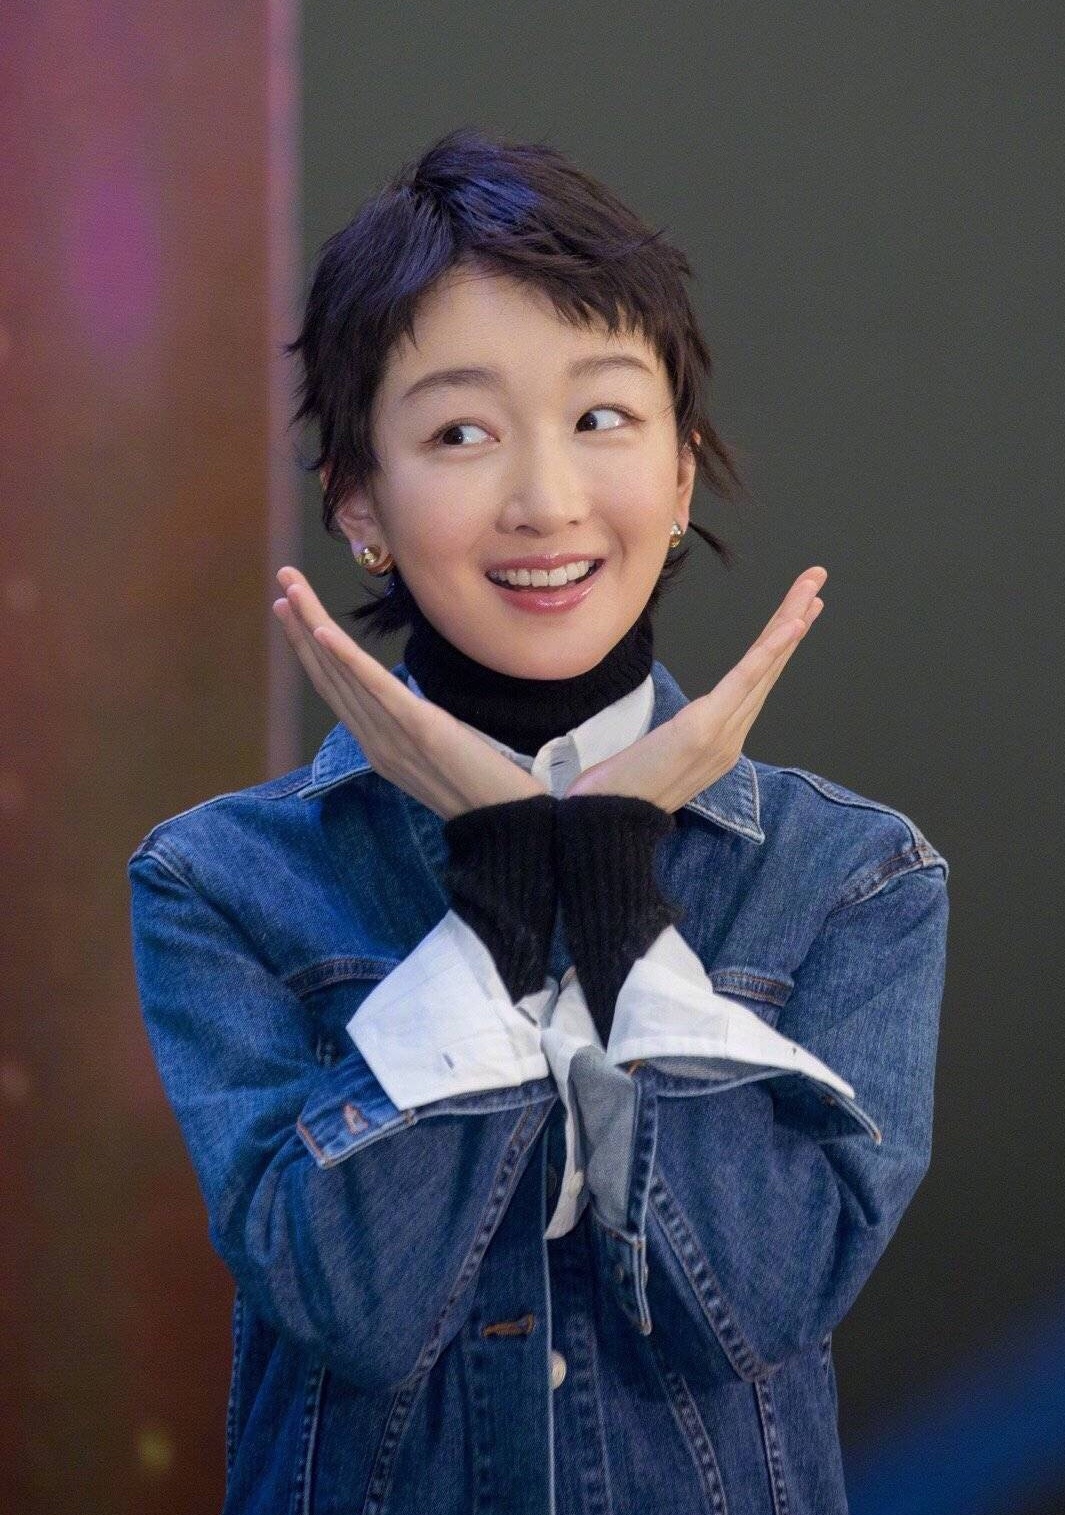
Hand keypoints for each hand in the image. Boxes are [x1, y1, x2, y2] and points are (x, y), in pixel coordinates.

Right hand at [272, 567, 546, 818]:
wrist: (506, 822)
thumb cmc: (482, 788)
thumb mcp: (436, 753)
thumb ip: (415, 728)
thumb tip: (412, 705)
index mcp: (377, 746)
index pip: (334, 689)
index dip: (309, 649)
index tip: (292, 612)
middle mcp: (373, 740)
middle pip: (327, 675)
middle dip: (300, 626)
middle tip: (282, 583)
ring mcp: (390, 736)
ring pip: (341, 674)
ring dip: (312, 627)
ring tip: (292, 590)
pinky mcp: (418, 727)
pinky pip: (374, 689)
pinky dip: (345, 658)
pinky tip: (322, 630)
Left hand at [562, 567, 827, 810]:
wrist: (606, 823)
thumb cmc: (622, 791)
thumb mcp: (658, 757)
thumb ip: (679, 737)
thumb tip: (681, 723)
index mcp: (722, 742)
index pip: (756, 683)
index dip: (779, 645)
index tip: (797, 613)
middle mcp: (732, 738)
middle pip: (769, 669)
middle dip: (794, 621)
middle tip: (816, 581)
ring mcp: (722, 735)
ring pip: (764, 668)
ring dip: (789, 623)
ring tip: (811, 590)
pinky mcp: (705, 729)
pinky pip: (745, 683)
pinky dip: (771, 651)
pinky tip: (791, 625)